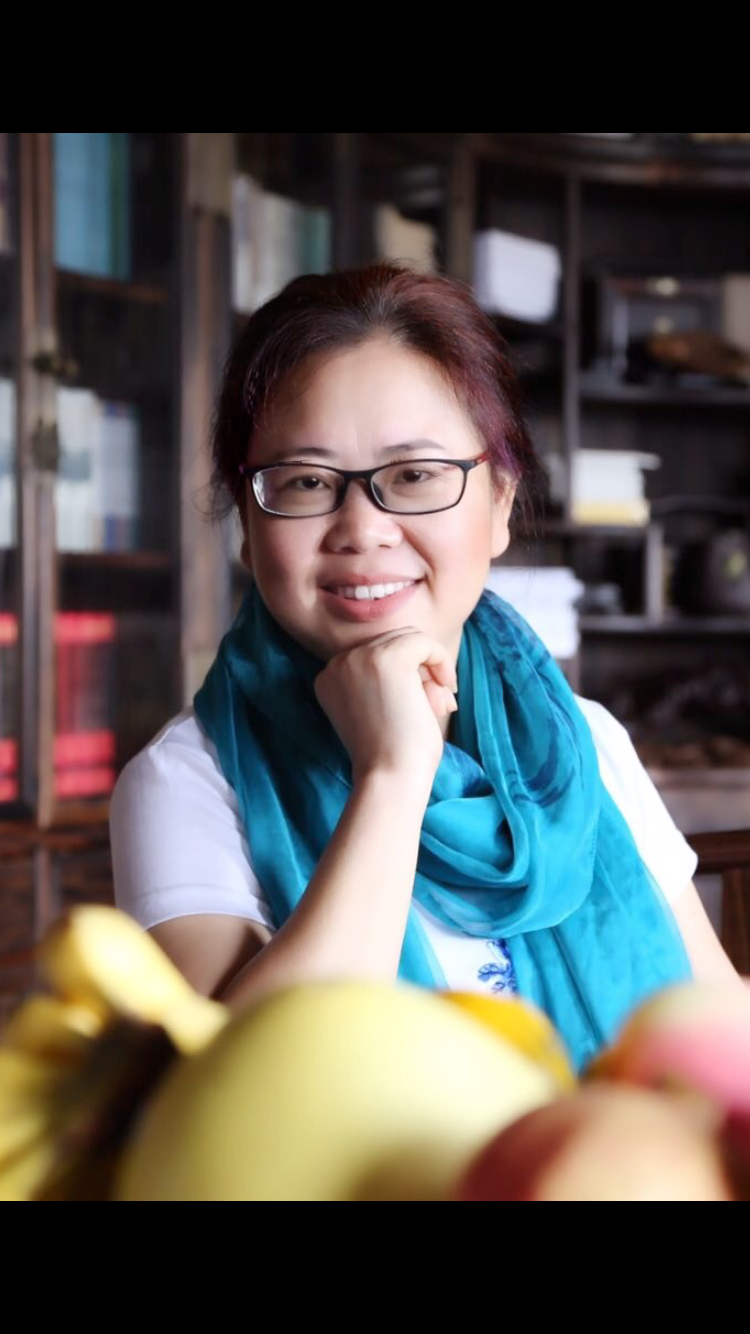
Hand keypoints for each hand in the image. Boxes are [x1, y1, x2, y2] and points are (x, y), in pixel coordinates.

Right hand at [314, 627, 456, 788]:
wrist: (389, 776)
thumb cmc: (392, 754)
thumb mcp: (384, 710)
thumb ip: (398, 681)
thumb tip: (432, 658)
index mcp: (329, 678)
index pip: (373, 655)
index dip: (405, 674)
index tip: (421, 706)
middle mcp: (337, 663)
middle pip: (390, 640)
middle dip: (420, 668)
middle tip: (439, 704)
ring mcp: (359, 658)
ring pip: (408, 637)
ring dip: (431, 665)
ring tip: (441, 702)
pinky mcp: (386, 658)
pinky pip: (424, 642)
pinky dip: (442, 660)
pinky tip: (448, 688)